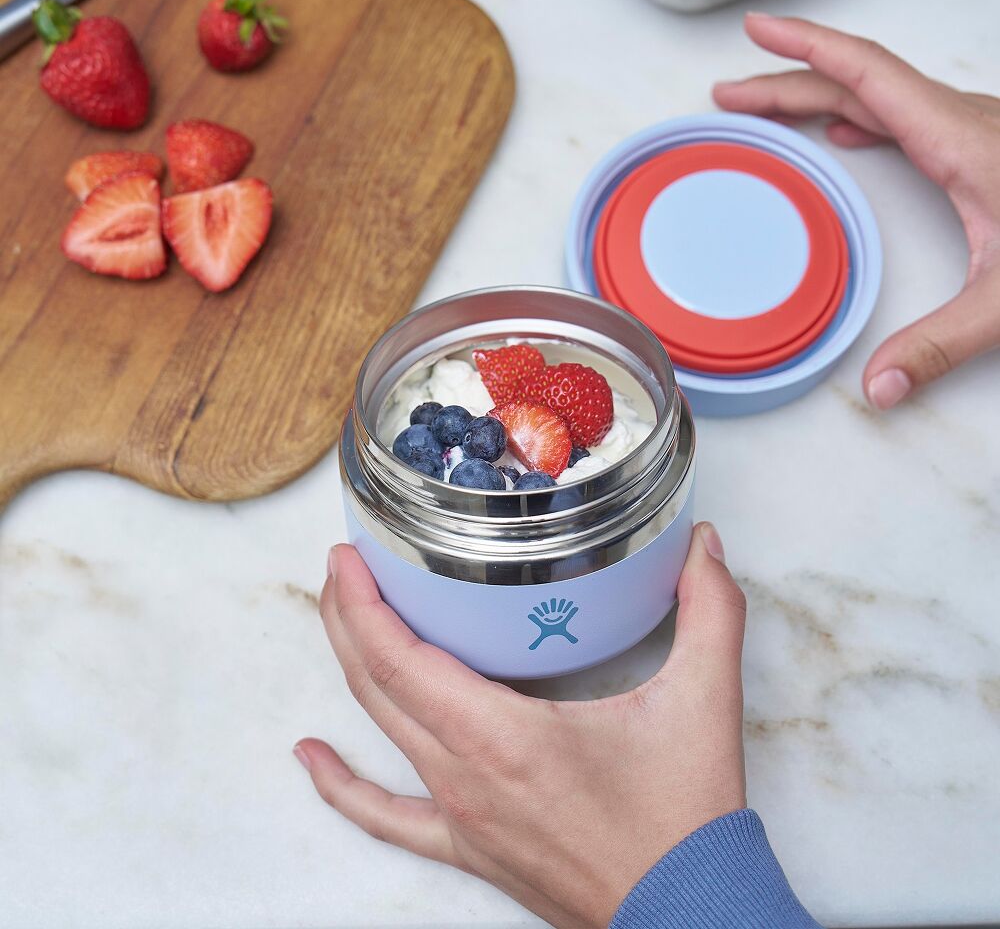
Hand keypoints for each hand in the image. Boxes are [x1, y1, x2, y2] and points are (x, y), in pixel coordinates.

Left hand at [294, 523, 746, 928]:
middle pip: (376, 685)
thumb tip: (704, 546)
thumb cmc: (684, 821)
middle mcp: (465, 777)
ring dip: (352, 669)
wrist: (688, 916)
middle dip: (349, 618)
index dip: (362, 603)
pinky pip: (386, 815)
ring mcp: (459, 817)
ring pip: (380, 731)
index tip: (346, 558)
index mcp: (503, 737)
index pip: (401, 659)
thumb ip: (711, 612)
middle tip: (344, 568)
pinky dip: (340, 784)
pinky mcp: (468, 848)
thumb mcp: (704, 703)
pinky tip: (311, 759)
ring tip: (339, 620)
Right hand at [713, 13, 999, 409]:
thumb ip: (940, 345)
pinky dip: (860, 116)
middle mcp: (962, 122)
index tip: (757, 30)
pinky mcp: (979, 147)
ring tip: (768, 110)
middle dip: (786, 81)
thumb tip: (877, 388)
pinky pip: (904, 116)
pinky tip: (847, 136)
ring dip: (818, 95)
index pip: (865, 73)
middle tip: (728, 95)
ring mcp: (972, 130)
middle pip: (857, 83)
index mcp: (959, 139)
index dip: (804, 48)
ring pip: (880, 96)